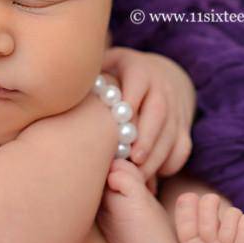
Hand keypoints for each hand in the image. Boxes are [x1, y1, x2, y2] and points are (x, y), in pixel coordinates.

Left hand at [101, 47, 195, 187]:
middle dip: (147, 137)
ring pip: (172, 132)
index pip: (138, 81)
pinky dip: (170, 163)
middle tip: (133, 160)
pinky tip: (152, 176)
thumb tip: (59, 88)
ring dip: (156, 156)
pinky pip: (183, 146)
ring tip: (138, 176)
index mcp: (139, 69)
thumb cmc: (117, 77)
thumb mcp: (104, 66)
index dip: (129, 101)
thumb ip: (88, 77)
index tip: (117, 124)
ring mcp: (175, 106)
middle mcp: (161, 86)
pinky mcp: (184, 125)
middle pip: (159, 111)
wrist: (159, 74)